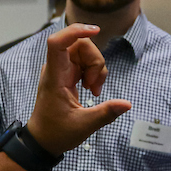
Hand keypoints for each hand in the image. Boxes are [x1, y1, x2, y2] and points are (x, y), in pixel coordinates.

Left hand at [24, 24, 131, 155]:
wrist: (44, 139)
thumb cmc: (57, 132)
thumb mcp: (84, 126)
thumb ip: (105, 113)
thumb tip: (126, 105)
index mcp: (55, 77)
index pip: (57, 43)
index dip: (75, 31)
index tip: (95, 31)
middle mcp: (57, 68)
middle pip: (80, 45)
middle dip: (96, 61)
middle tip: (95, 85)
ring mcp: (63, 70)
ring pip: (85, 52)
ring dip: (97, 68)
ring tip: (94, 90)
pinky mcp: (69, 74)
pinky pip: (86, 62)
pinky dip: (94, 73)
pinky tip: (93, 89)